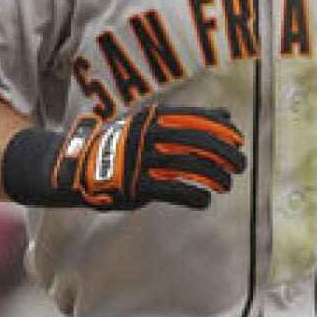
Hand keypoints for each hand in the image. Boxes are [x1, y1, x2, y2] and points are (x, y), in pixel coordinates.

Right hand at [52, 105, 246, 209]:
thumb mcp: (149, 124)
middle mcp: (148, 135)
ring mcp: (142, 160)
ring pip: (190, 166)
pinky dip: (194, 196)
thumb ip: (184, 122)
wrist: (76, 165)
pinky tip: (205, 200)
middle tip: (241, 165)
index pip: (196, 119)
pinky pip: (173, 191)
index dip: (222, 130)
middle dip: (225, 154)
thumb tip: (225, 116)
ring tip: (227, 184)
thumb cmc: (121, 145)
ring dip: (215, 176)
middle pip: (198, 142)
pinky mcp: (136, 186)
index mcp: (153, 118)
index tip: (239, 140)